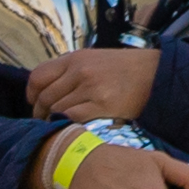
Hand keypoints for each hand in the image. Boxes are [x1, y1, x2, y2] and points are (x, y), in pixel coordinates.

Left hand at [20, 42, 159, 123]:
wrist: (157, 75)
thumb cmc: (126, 70)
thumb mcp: (96, 60)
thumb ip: (71, 72)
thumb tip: (47, 92)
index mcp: (76, 58)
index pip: (38, 77)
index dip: (31, 95)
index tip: (34, 105)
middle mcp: (80, 71)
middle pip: (45, 98)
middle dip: (41, 114)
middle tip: (46, 123)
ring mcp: (90, 89)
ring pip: (57, 111)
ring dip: (56, 123)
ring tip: (62, 128)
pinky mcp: (102, 106)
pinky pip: (73, 120)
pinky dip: (70, 127)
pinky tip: (76, 130)